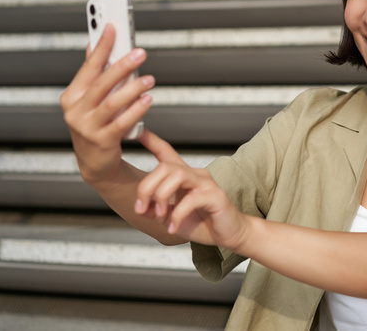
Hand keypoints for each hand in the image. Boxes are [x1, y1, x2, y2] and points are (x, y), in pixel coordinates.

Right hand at [60, 24, 154, 181]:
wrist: (95, 162)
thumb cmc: (96, 125)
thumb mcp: (90, 100)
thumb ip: (93, 75)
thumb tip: (94, 44)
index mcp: (72, 96)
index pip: (88, 66)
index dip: (101, 46)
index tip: (113, 27)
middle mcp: (76, 110)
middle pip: (101, 83)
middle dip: (121, 65)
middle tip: (140, 52)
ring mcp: (87, 127)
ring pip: (112, 103)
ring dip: (132, 89)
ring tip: (150, 79)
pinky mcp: (101, 141)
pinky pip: (122, 123)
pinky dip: (136, 110)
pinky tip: (148, 100)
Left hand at [135, 130, 249, 248]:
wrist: (229, 235)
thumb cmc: (202, 223)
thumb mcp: (171, 218)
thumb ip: (155, 210)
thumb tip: (141, 207)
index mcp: (184, 176)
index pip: (166, 152)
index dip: (151, 141)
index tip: (137, 131)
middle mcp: (195, 175)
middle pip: (165, 166)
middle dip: (147, 187)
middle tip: (142, 208)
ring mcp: (206, 183)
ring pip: (176, 175)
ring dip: (161, 196)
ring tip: (160, 216)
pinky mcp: (215, 196)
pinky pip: (191, 199)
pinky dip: (177, 215)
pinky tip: (173, 227)